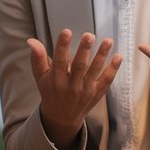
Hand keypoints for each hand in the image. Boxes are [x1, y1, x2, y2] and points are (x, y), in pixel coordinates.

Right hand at [28, 30, 121, 146]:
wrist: (62, 117)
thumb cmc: (50, 92)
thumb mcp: (41, 77)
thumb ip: (37, 58)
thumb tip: (31, 41)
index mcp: (56, 80)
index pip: (59, 61)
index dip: (62, 46)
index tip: (66, 31)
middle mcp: (71, 86)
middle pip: (79, 66)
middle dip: (84, 50)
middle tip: (89, 35)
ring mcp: (86, 91)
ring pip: (95, 71)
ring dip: (102, 55)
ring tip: (108, 41)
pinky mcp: (97, 94)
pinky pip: (106, 81)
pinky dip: (113, 69)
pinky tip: (118, 56)